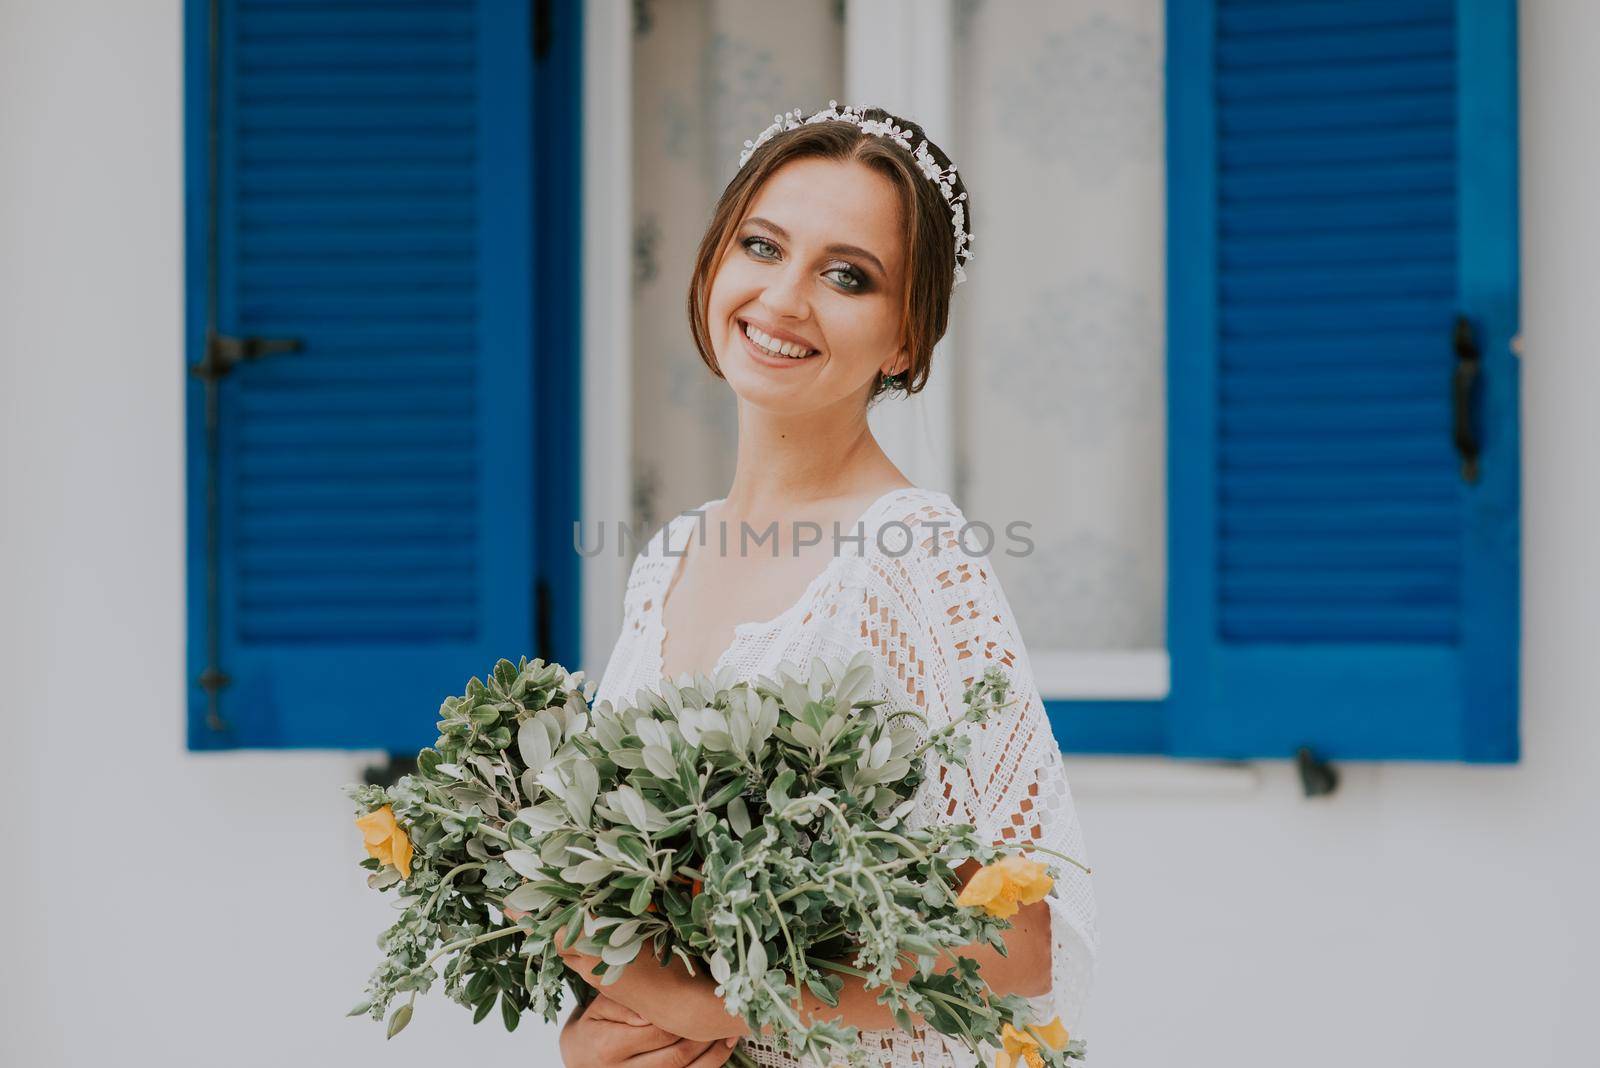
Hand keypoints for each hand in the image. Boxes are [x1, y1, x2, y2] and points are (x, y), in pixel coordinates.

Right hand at [555, 926, 748, 1043]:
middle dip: (704, 1032)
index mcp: (609, 1046)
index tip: (704, 993)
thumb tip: (647, 1011)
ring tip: (732, 1026)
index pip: (656, 1030)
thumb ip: (621, 1004)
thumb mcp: (599, 1009)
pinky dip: (711, 1064)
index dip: (683, 1013)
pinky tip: (724, 1046)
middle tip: (726, 1006)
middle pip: (675, 1053)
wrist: (581, 1062)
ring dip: (713, 1050)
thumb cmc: (594, 1027)